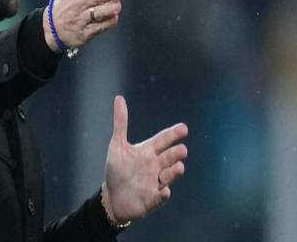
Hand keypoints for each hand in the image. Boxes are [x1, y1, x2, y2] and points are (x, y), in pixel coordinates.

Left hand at [102, 95, 187, 223]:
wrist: (113, 197)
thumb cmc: (118, 169)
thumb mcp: (117, 145)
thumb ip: (120, 122)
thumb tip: (119, 98)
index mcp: (147, 152)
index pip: (162, 140)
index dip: (172, 134)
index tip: (183, 128)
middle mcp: (154, 166)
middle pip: (168, 158)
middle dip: (175, 154)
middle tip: (182, 149)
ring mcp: (155, 182)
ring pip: (168, 176)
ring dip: (173, 172)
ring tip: (179, 166)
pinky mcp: (153, 199)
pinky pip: (160, 197)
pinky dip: (163, 195)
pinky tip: (164, 191)